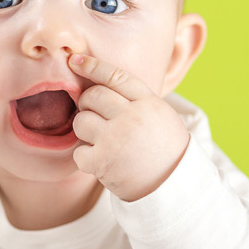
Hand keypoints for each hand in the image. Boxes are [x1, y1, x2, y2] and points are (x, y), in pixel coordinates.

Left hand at [68, 53, 189, 201]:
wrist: (173, 188)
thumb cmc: (162, 148)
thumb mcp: (160, 115)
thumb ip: (134, 98)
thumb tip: (98, 80)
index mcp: (149, 103)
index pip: (116, 76)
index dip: (93, 66)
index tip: (75, 60)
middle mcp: (133, 117)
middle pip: (93, 96)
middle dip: (87, 104)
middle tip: (96, 116)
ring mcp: (116, 139)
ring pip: (81, 121)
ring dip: (85, 130)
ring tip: (101, 140)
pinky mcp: (103, 160)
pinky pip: (78, 150)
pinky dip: (84, 156)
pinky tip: (99, 160)